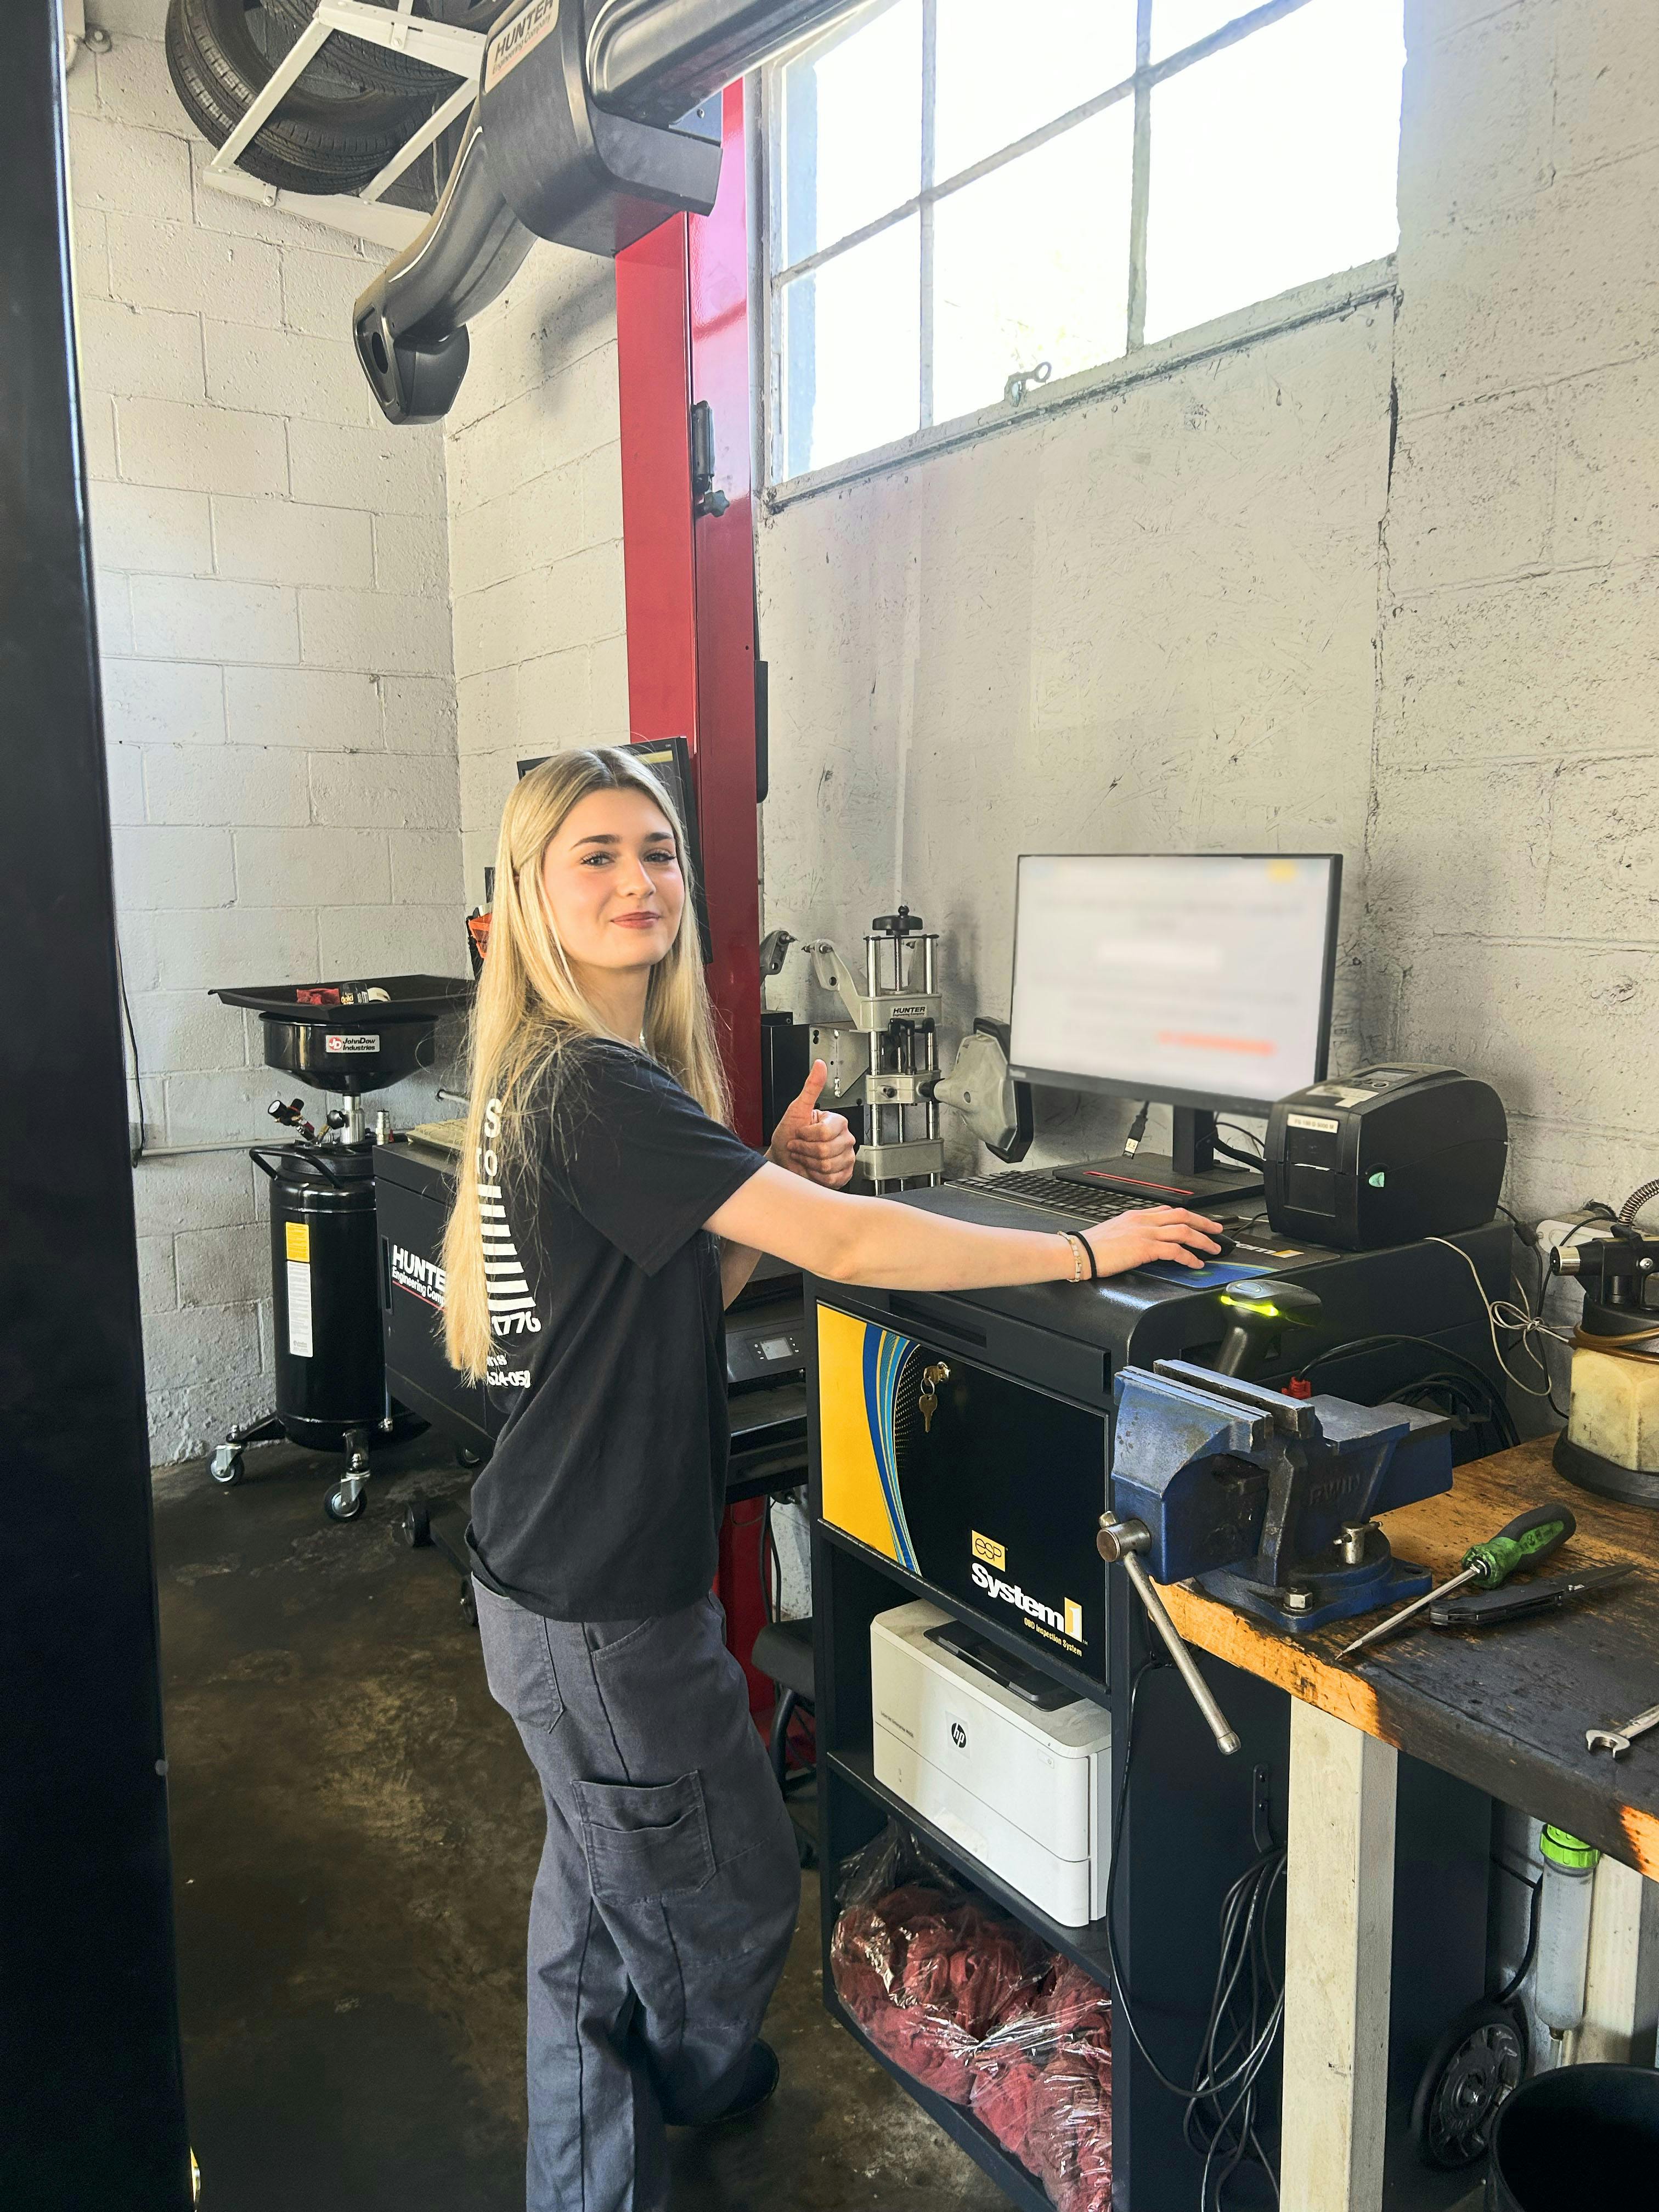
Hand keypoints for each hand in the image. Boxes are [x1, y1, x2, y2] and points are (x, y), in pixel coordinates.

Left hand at [768, 1059, 856, 1189]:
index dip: (806, 1136)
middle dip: (805, 1150)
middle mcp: (845, 1139)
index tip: (800, 1132)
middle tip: (799, 1146)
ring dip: (809, 1162)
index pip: (825, 1133)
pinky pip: (832, 1178)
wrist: (783, 1159)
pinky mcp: (844, 1173)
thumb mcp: (797, 1109)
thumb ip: (811, 1087)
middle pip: (825, 1150)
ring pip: (828, 1165)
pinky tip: (812, 1168)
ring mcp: (846, 1157)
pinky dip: (817, 1176)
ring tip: (804, 1156)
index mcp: (837, 1122)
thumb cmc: (788, 1135)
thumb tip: (819, 1065)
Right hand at [1083, 1206, 1223, 1274]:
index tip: (1197, 1222)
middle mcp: (1143, 1220)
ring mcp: (1145, 1233)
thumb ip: (1132, 1233)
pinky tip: (1195, 1263)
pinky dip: (1189, 1257)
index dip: (1188, 1216)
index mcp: (1136, 1216)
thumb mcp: (1114, 1232)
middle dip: (1204, 1222)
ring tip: (1213, 1248)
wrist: (1079, 1253)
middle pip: (1182, 1215)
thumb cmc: (1091, 1247)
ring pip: (1184, 1230)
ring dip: (1202, 1239)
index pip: (1168, 1211)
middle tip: (1217, 1230)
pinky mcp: (1145, 1248)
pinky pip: (1175, 1251)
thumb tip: (1143, 1242)